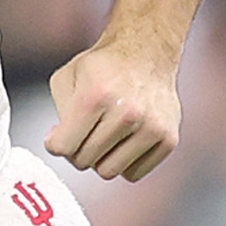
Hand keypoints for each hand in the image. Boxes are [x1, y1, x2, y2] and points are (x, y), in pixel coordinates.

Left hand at [47, 41, 181, 181]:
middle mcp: (126, 114)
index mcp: (95, 97)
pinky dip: (125, 162)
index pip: (63, 147)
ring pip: (109, 171)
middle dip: (79, 150)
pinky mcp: (169, 138)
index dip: (56, 144)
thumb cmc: (104, 67)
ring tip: (105, 139)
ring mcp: (151, 127)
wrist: (147, 52)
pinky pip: (134, 173)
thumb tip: (61, 146)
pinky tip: (125, 142)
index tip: (60, 136)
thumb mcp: (67, 77)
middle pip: (85, 161)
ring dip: (102, 158)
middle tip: (85, 134)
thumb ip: (59, 113)